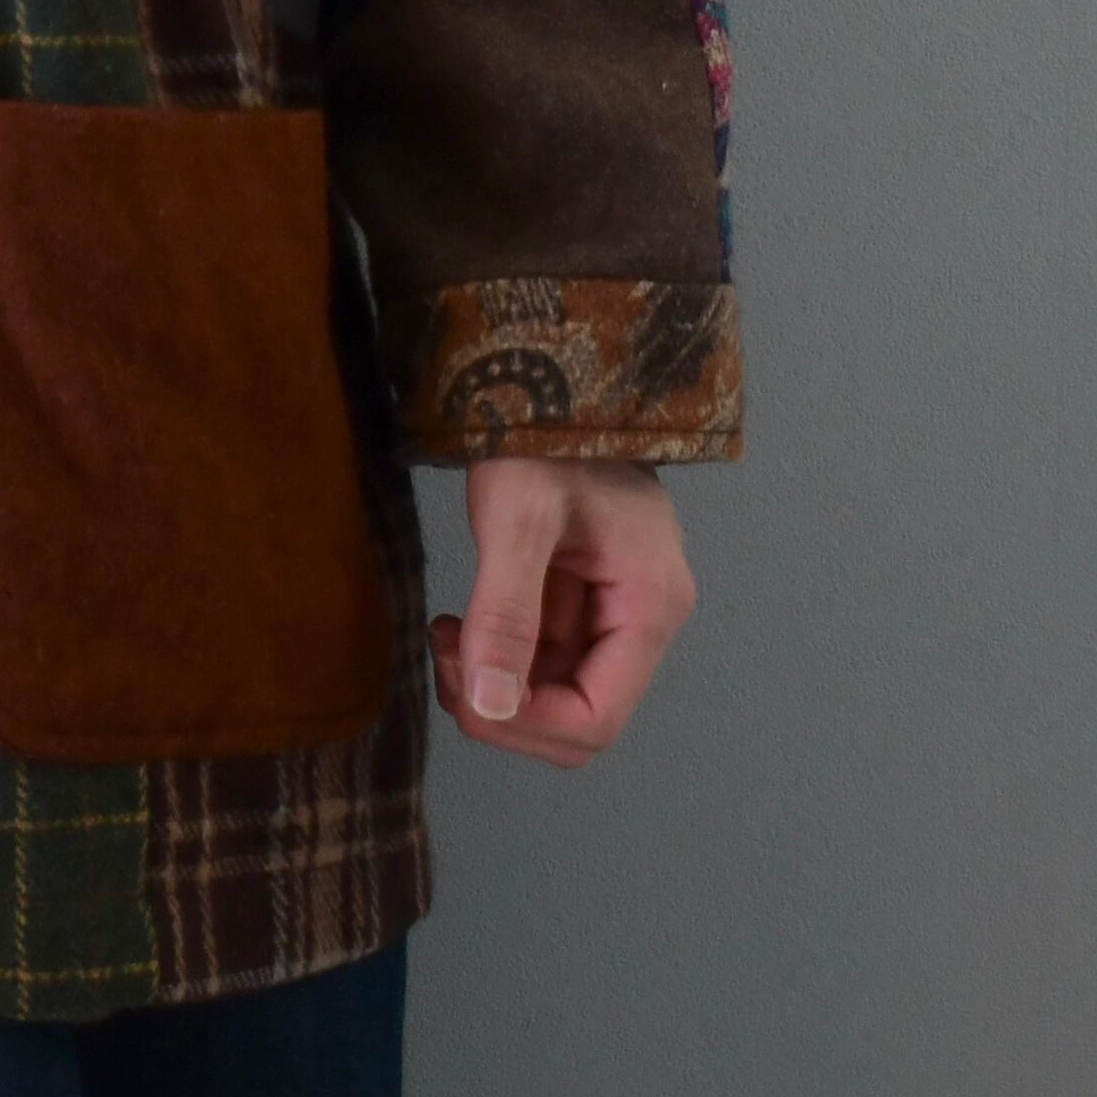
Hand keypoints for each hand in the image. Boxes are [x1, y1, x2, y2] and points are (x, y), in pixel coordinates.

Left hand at [428, 458, 696, 768]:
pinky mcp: (580, 598)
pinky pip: (541, 659)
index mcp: (649, 605)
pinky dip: (495, 655)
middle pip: (577, 718)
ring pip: (554, 695)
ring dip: (493, 683)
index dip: (525, 722)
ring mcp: (613, 609)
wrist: (547, 374)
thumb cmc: (542, 433)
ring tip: (447, 633)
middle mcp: (642, 618)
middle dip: (505, 706)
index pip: (596, 720)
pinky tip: (459, 622)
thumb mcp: (516, 515)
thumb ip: (504, 614)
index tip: (464, 685)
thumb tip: (491, 706)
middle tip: (448, 654)